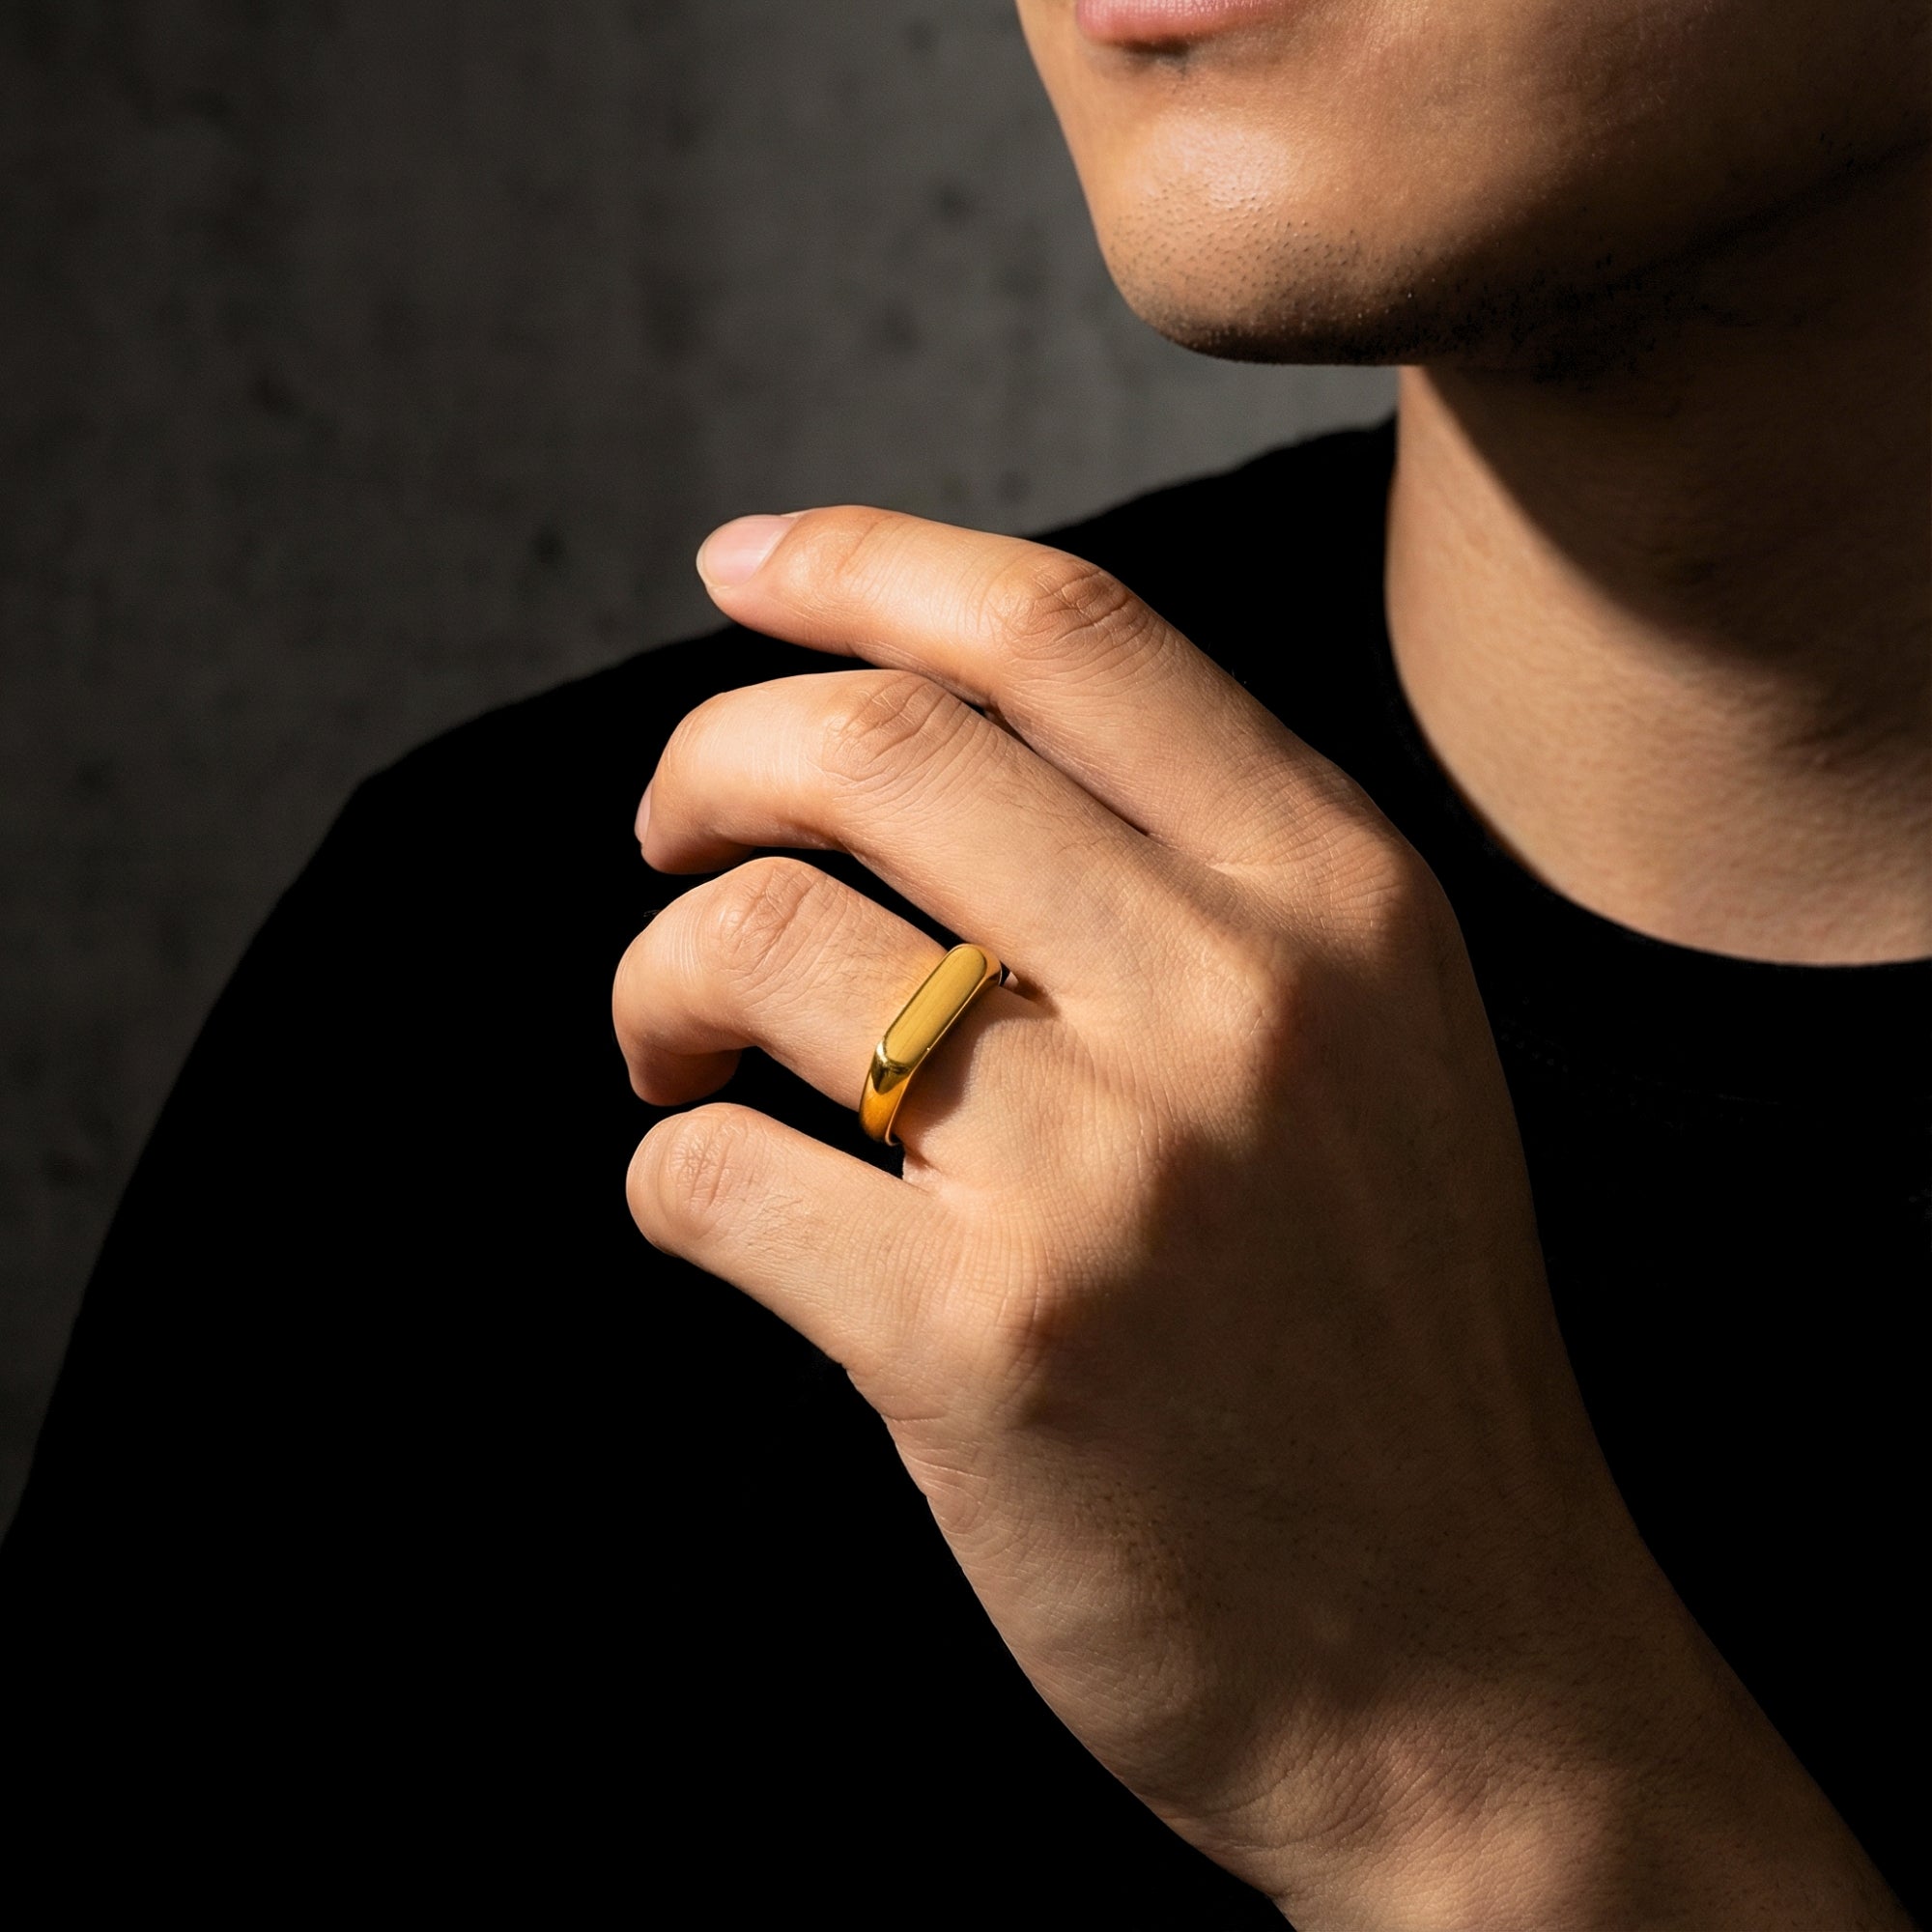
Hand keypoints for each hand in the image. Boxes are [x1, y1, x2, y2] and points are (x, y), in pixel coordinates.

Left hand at [612, 509, 1899, 1928]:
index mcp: (1340, 897)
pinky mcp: (986, 1345)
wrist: (1466, 1673)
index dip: (862, 565)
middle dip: (711, 760)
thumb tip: (921, 742)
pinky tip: (721, 1208)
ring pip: (759, 941)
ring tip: (676, 1049)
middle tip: (669, 834)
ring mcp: (1110, 1171)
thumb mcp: (1374, 1052)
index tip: (743, 565)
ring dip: (658, 976)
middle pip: (876, 746)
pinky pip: (709, 1173)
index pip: (1057, 631)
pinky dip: (666, 1168)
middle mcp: (1239, 996)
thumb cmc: (1388, 1344)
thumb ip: (1198, 879)